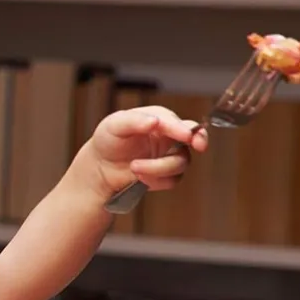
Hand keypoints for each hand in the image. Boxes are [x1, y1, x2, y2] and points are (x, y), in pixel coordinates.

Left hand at [79, 105, 206, 200]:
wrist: (100, 168)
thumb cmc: (108, 141)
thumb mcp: (114, 125)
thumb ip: (134, 121)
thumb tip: (154, 121)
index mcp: (158, 119)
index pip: (177, 122)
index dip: (182, 129)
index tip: (185, 136)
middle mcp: (168, 136)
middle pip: (194, 136)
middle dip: (200, 139)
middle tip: (198, 144)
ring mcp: (168, 156)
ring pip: (181, 163)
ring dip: (158, 167)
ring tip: (134, 167)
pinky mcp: (166, 175)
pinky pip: (172, 180)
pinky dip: (156, 180)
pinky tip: (139, 176)